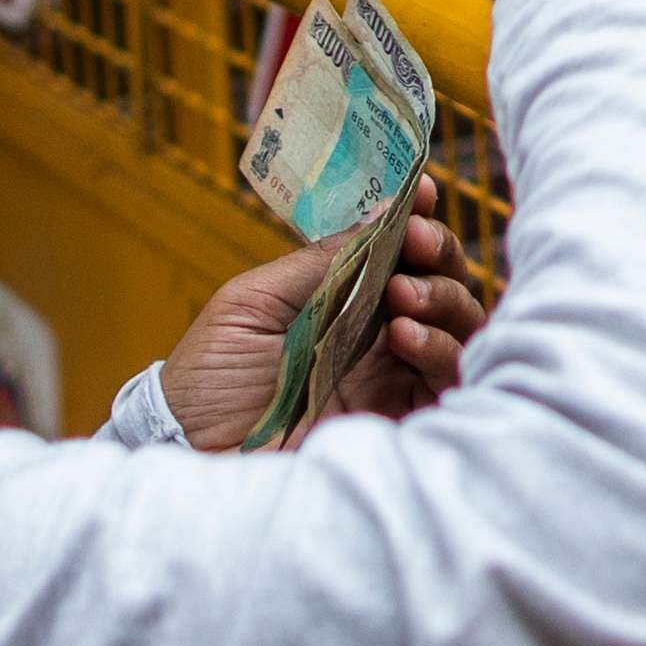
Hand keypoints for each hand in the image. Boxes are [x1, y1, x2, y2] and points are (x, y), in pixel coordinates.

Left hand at [158, 179, 486, 450]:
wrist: (188, 452)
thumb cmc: (207, 378)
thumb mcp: (254, 303)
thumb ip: (321, 264)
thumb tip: (380, 212)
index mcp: (342, 303)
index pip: (399, 255)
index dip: (417, 221)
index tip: (420, 192)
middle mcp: (376, 339)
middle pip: (442, 285)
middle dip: (438, 254)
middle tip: (414, 243)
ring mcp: (392, 381)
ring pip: (458, 328)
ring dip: (440, 298)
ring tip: (400, 295)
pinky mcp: (400, 424)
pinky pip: (447, 380)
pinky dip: (439, 349)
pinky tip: (404, 335)